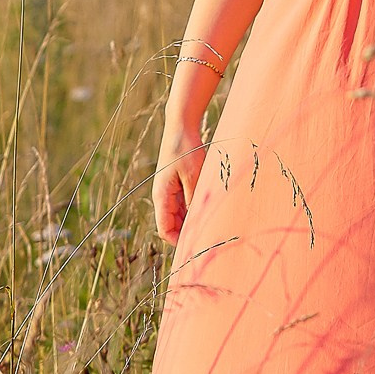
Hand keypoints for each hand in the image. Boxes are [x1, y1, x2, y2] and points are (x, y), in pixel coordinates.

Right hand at [153, 121, 207, 244]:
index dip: (179, 242)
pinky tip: (210, 210)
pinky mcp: (178, 184)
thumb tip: (198, 222)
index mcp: (162, 196)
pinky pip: (185, 204)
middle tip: (210, 240)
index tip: (198, 246)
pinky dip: (195, 210)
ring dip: (192, 222)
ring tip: (212, 227)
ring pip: (180, 216)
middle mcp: (163, 196)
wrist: (182, 126)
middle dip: (187, 234)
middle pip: (172, 225)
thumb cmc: (186, 149)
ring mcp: (170, 190)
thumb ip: (194, 200)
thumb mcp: (194, 176)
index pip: (164, 230)